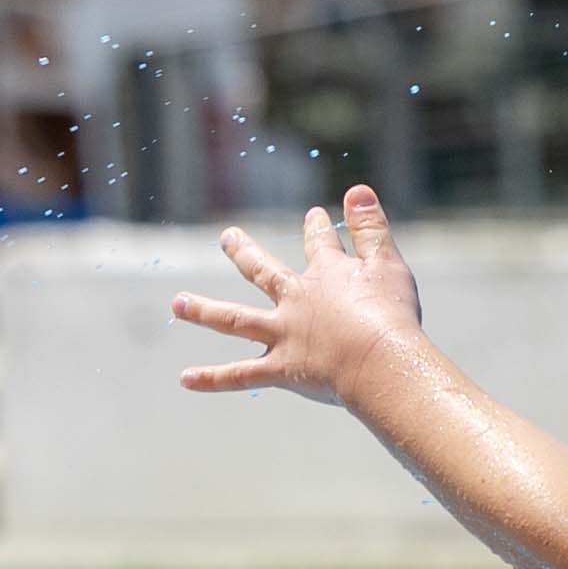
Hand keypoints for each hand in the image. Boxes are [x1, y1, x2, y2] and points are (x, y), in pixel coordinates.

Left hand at [175, 184, 433, 411]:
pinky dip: (214, 379)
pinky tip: (185, 379)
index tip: (313, 215)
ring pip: (236, 320)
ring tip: (177, 304)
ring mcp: (284, 335)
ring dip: (204, 311)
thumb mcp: (387, 265)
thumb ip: (371, 229)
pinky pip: (242, 375)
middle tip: (226, 237)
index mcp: (326, 275)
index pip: (319, 244)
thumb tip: (357, 188)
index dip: (317, 228)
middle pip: (263, 272)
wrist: (379, 363)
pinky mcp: (283, 369)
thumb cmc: (390, 315)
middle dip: (245, 253)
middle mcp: (296, 301)